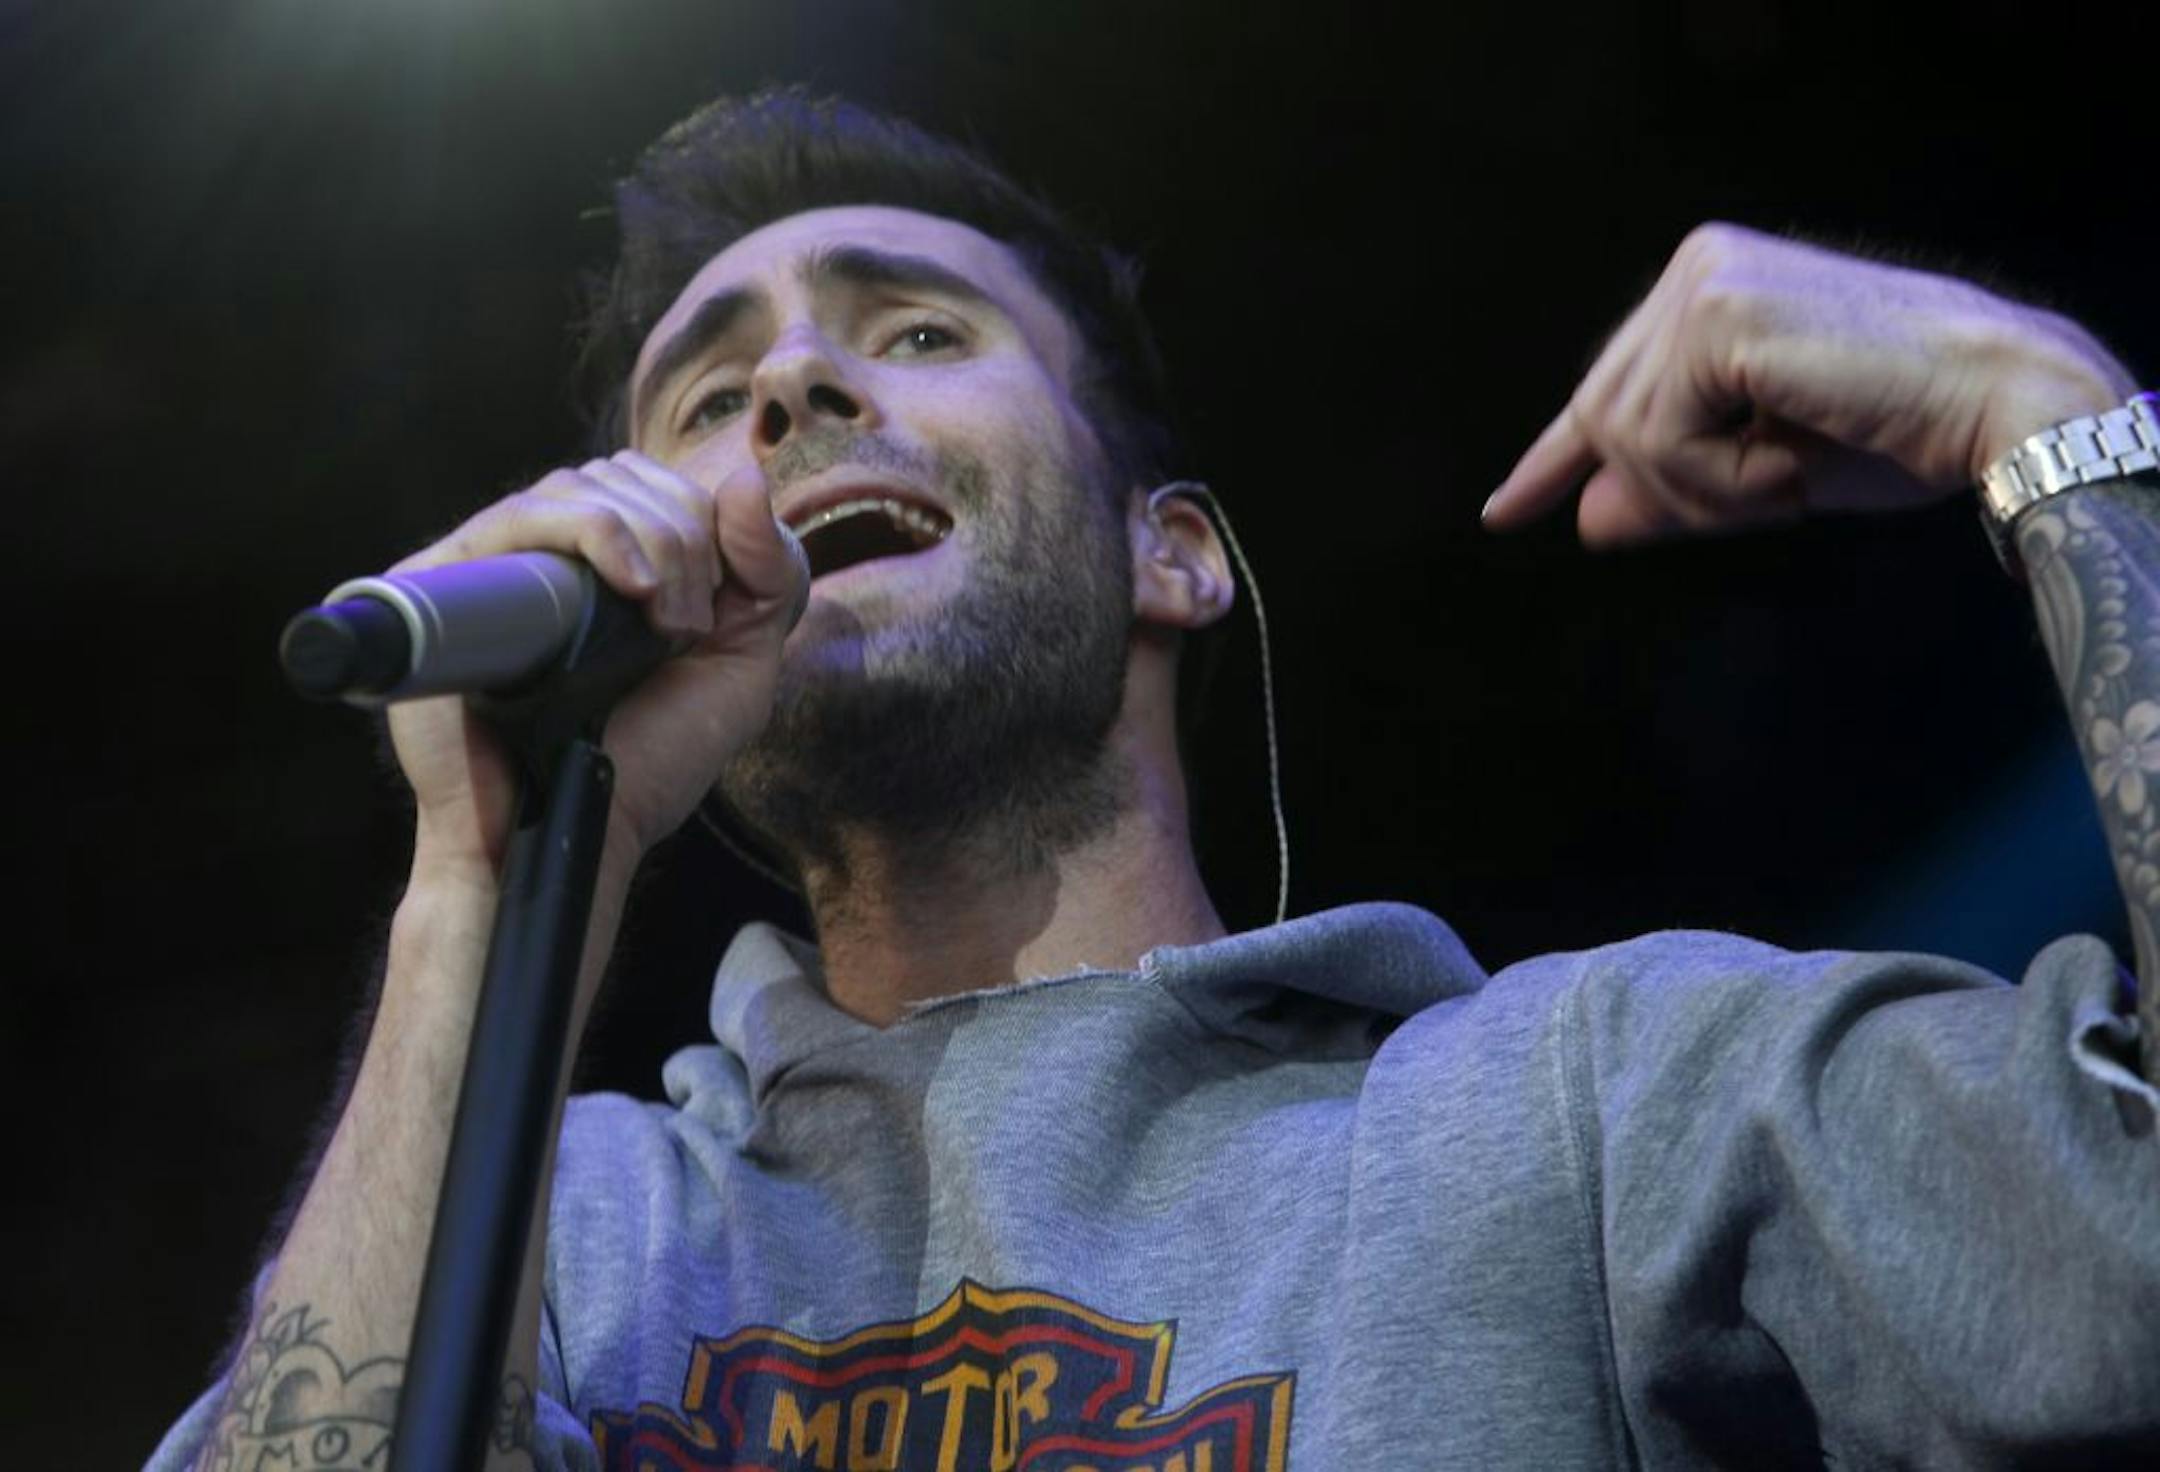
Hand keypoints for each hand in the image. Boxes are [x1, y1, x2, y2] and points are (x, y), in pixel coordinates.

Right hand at [385, 450, 806, 882]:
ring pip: (583, 486)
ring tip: (664, 627)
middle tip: (689, 630)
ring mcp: (493, 562)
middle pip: (627, 476)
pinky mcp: (446, 580)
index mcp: (609, 565)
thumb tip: (745, 476)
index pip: (662, 485)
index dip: (712, 527)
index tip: (718, 612)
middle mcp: (548, 555)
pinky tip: (634, 586)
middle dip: (688, 539)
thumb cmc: (647, 766)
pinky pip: (522, 514)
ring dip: (654, 543)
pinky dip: (596, 531)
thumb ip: (766, 576)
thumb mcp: (740, 668)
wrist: (574, 833)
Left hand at [1481, 223, 2133, 546]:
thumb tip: (1584, 521)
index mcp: (1707, 285)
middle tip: (1774, 491)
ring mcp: (1701, 282)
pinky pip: (1666, 442)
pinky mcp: (1717, 315)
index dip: (1553, 459)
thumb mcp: (1758, 474)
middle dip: (1677, 488)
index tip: (1504, 511)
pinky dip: (1726, 480)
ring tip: (1797, 464)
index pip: (1608, 386)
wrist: (1994, 406)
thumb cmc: (1899, 432)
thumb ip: (1668, 488)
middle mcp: (1694, 267)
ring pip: (1631, 441)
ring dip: (1711, 489)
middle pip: (1608, 422)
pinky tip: (1793, 453)